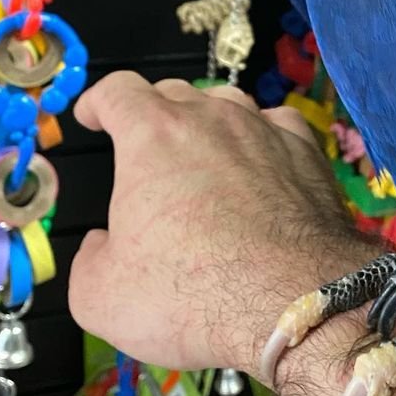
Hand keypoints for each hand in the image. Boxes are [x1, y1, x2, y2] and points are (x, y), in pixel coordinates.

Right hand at [67, 72, 373, 375]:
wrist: (289, 303)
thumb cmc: (189, 294)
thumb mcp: (101, 296)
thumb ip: (90, 260)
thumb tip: (101, 245)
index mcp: (152, 135)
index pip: (118, 91)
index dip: (99, 101)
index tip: (93, 114)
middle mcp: (210, 117)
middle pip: (174, 93)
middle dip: (152, 112)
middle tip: (146, 148)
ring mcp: (262, 129)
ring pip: (227, 103)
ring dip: (208, 121)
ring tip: (203, 152)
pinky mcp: (305, 151)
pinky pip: (277, 125)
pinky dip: (261, 136)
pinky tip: (261, 160)